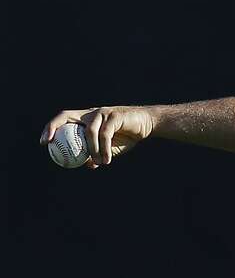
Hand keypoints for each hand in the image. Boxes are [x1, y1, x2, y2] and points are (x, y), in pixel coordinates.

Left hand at [39, 106, 155, 168]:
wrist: (148, 125)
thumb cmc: (127, 136)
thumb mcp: (110, 149)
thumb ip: (97, 154)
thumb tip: (86, 164)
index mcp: (86, 119)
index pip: (64, 120)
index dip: (51, 128)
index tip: (44, 143)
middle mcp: (91, 113)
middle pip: (66, 116)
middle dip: (53, 127)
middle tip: (50, 143)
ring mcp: (102, 112)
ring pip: (89, 131)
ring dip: (91, 149)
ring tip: (97, 162)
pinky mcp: (115, 115)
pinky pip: (105, 134)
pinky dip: (105, 149)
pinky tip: (107, 160)